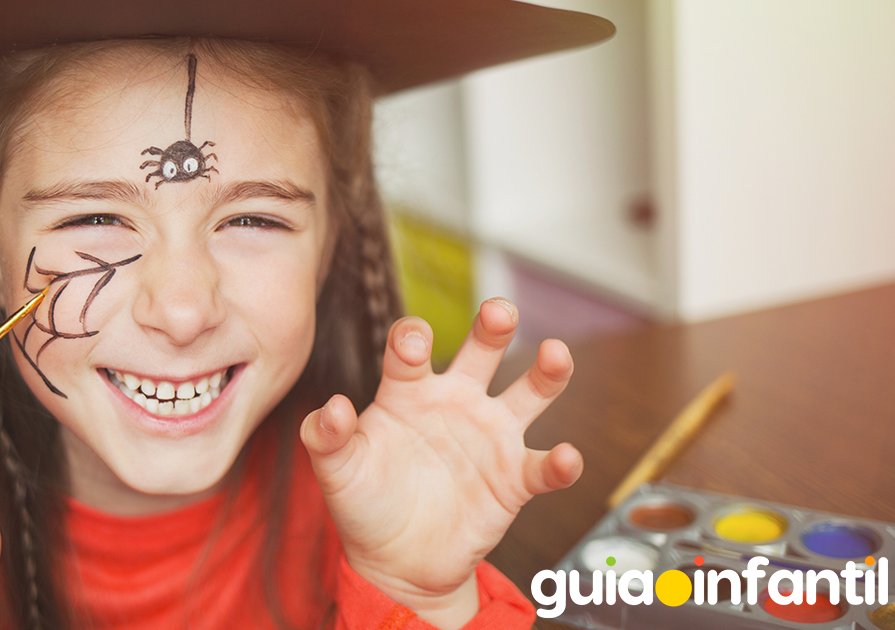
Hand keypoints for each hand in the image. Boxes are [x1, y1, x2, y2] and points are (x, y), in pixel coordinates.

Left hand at [301, 299, 580, 628]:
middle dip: (492, 328)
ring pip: (528, 394)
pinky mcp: (513, 480)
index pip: (410, 351)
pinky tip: (568, 458)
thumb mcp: (337, 472)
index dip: (411, 338)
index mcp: (408, 392)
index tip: (413, 342)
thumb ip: (326, 437)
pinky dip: (560, 463)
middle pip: (481, 352)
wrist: (396, 561)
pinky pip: (543, 466)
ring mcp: (489, 437)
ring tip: (556, 354)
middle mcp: (455, 402)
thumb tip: (333, 408)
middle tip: (500, 310)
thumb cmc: (364, 503)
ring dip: (547, 372)